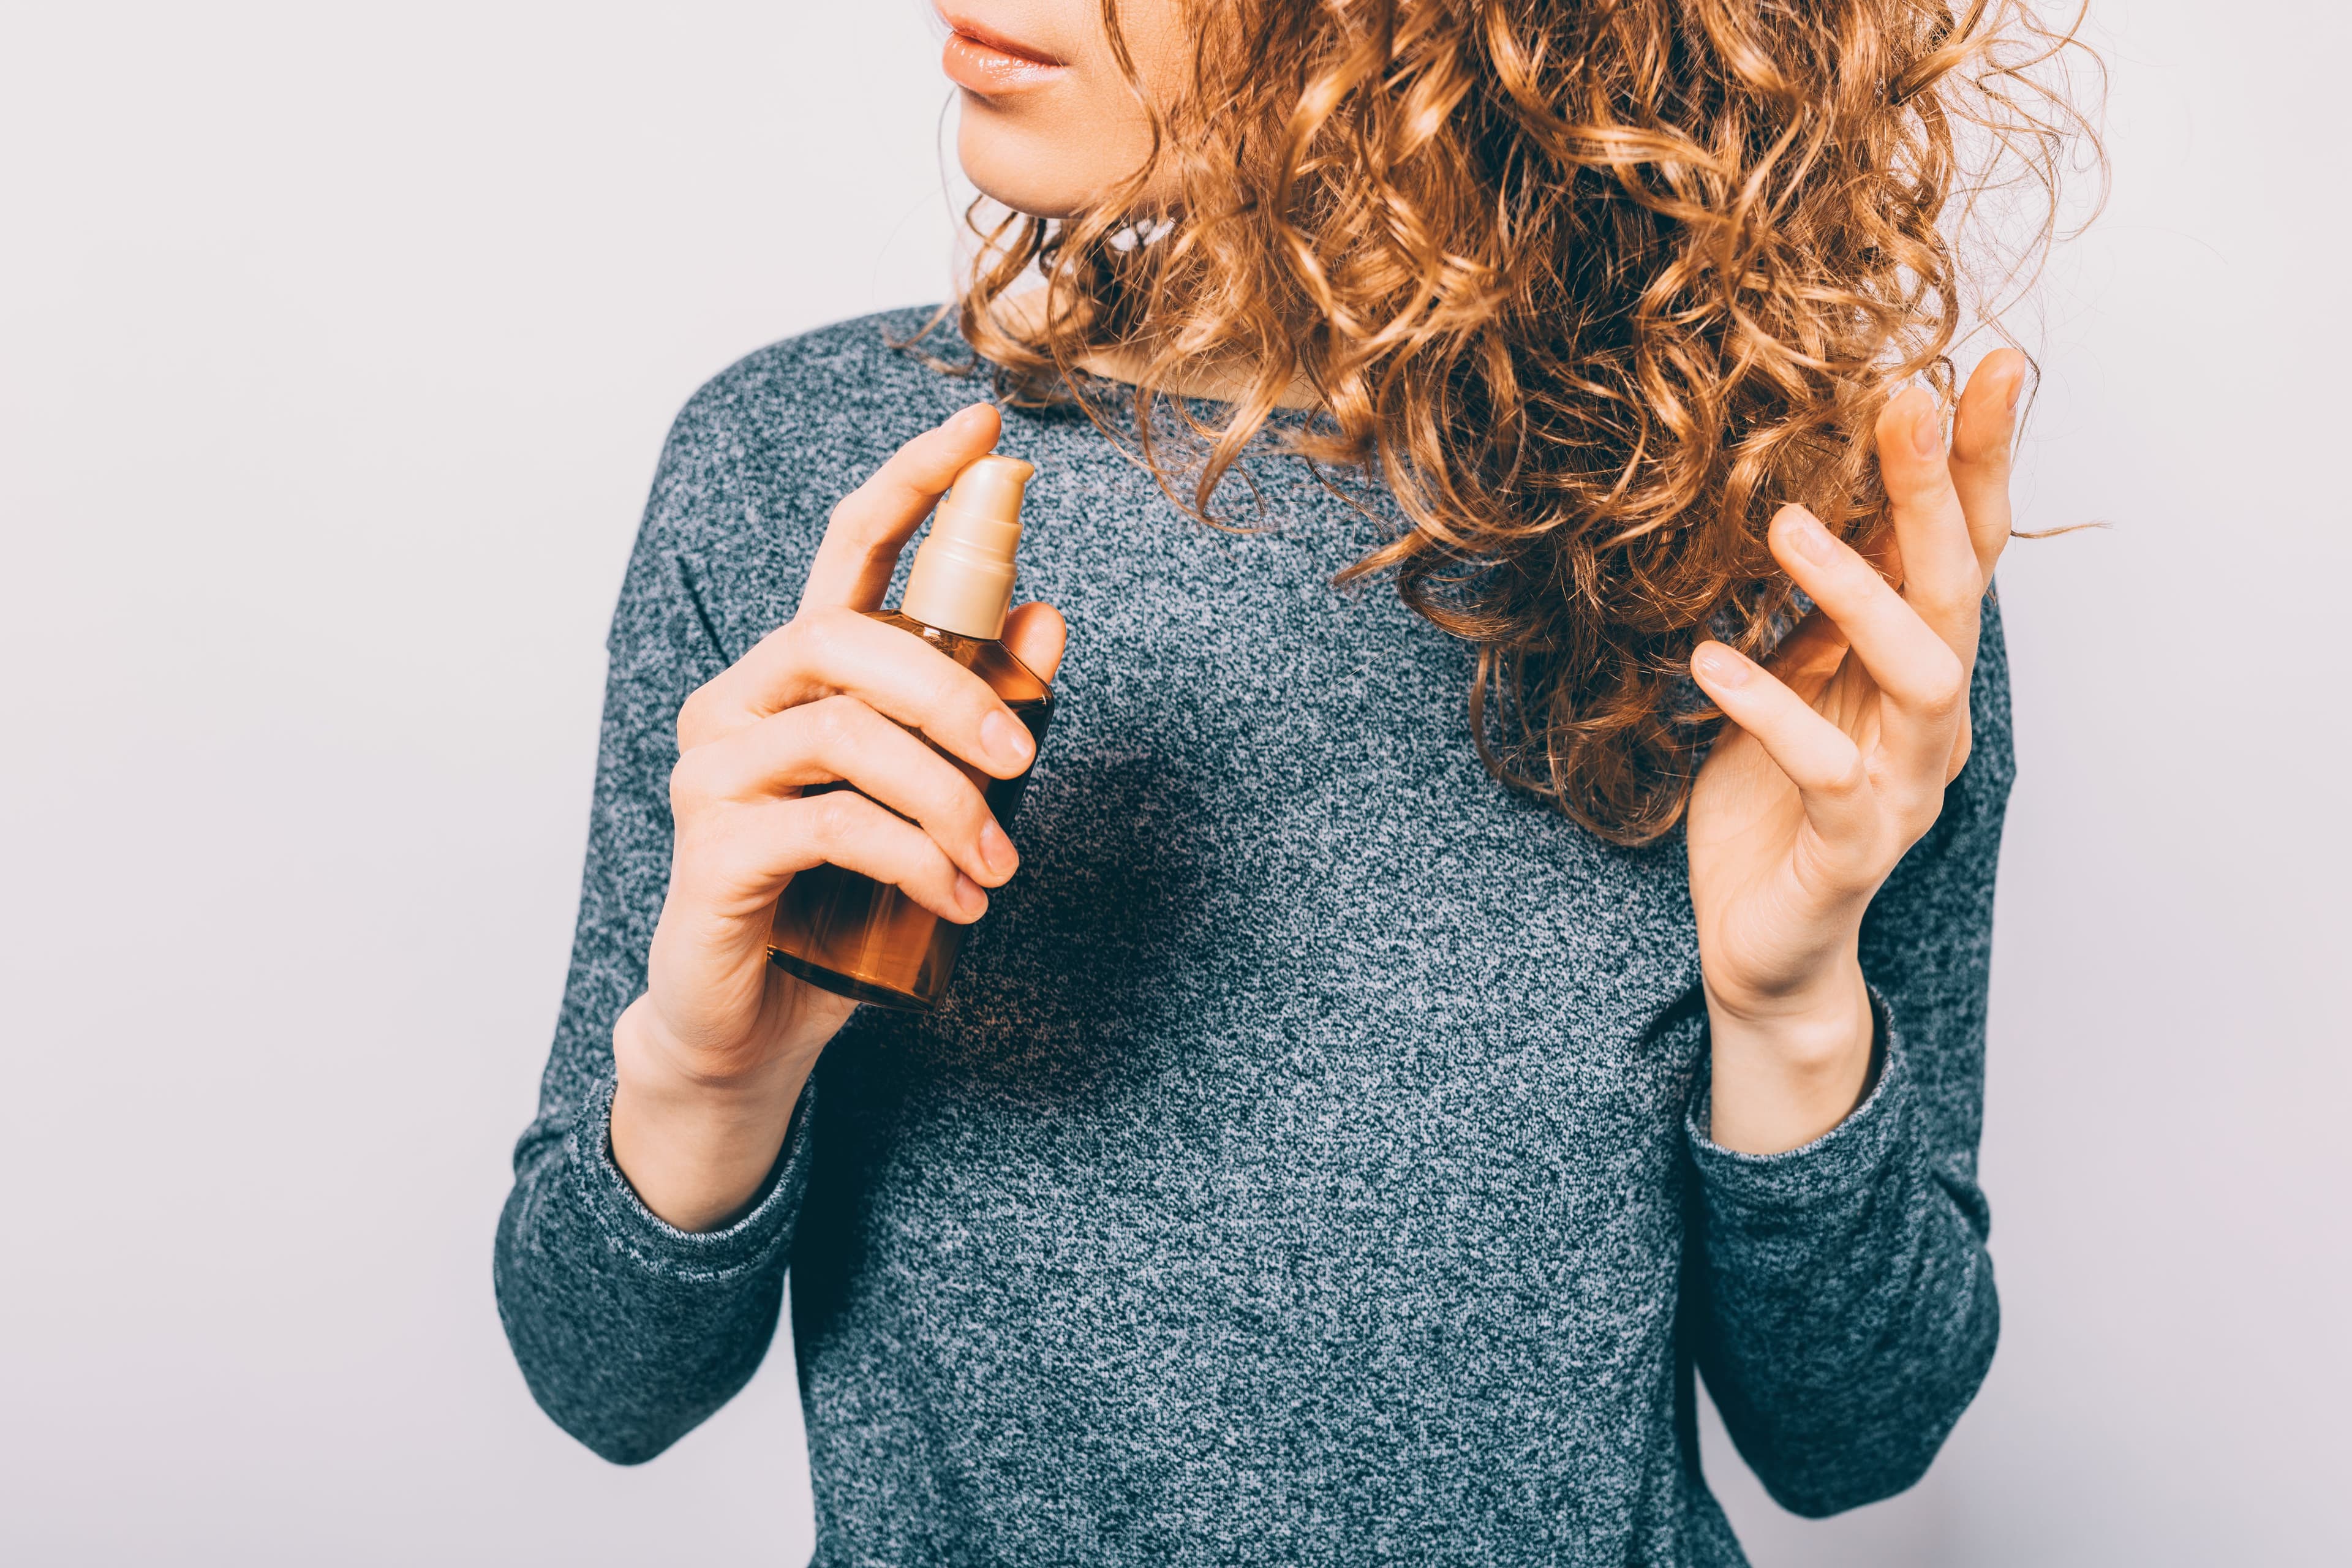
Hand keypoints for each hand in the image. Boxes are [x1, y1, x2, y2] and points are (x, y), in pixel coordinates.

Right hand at [610, 402, 1068, 1229]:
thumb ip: (982, 710)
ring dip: (946, 796)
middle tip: (1028, 757)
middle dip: (956, 690)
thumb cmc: (846, 900)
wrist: (759, 1024)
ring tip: (999, 865)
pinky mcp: (713, 848)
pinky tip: (958, 901)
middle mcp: (742, 702)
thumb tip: (1048, 616)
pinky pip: (830, 824)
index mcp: (799, 674)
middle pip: (848, 637)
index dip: (912, 481)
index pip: (846, 548)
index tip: (983, 427)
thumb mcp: (936, 799)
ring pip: (845, 732)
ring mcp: (716, 771)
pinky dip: (914, 858)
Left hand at [1686, 351, 2022, 1154]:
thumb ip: (1818, 607)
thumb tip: (1814, 485)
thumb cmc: (1771, 807)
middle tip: (1905, 400)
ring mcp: (1900, 787)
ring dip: (1859, 593)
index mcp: (1915, 669)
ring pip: (1923, 676)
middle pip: (1957, 589)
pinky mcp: (1849, 850)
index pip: (1964, 549)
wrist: (1761, 944)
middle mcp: (1929, 722)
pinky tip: (1713, 661)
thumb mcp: (1790, 681)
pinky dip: (1772, 711)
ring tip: (1786, 525)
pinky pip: (1829, 774)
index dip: (1979, 460)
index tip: (1982, 361)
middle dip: (1938, 492)